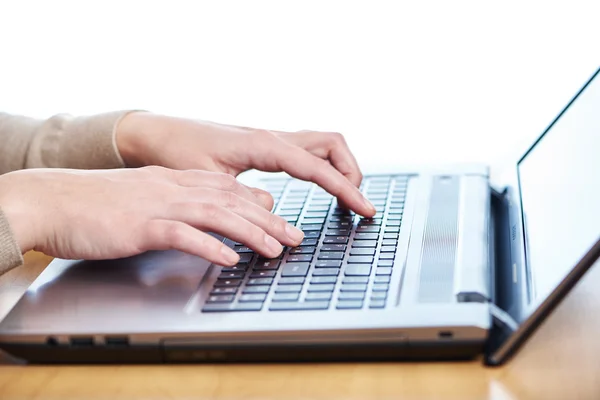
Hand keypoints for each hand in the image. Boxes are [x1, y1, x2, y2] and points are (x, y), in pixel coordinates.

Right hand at [0, 167, 304, 263]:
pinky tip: (230, 258)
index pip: (228, 188)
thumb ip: (180, 199)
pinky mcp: (141, 226)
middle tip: (295, 237)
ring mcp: (159, 205)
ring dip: (251, 233)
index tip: (282, 218)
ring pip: (216, 215)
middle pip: (232, 202)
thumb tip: (211, 209)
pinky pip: (182, 235)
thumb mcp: (148, 195)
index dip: (260, 203)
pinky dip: (210, 247)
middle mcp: (174, 188)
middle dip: (269, 220)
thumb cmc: (99, 203)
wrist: (52, 200)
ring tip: (276, 249)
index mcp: (176, 181)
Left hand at [115, 112, 375, 216]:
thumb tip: (272, 209)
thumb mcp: (205, 180)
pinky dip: (323, 166)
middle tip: (357, 203)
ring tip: (345, 197)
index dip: (345, 189)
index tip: (364, 208)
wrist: (156, 133)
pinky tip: (320, 185)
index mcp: (263, 144)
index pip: (318, 167)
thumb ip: (240, 196)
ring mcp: (271, 139)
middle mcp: (273, 137)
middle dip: (352, 172)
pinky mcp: (266, 145)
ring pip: (323, 144)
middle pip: (332, 144)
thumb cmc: (176, 152)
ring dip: (341, 167)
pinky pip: (307, 150)